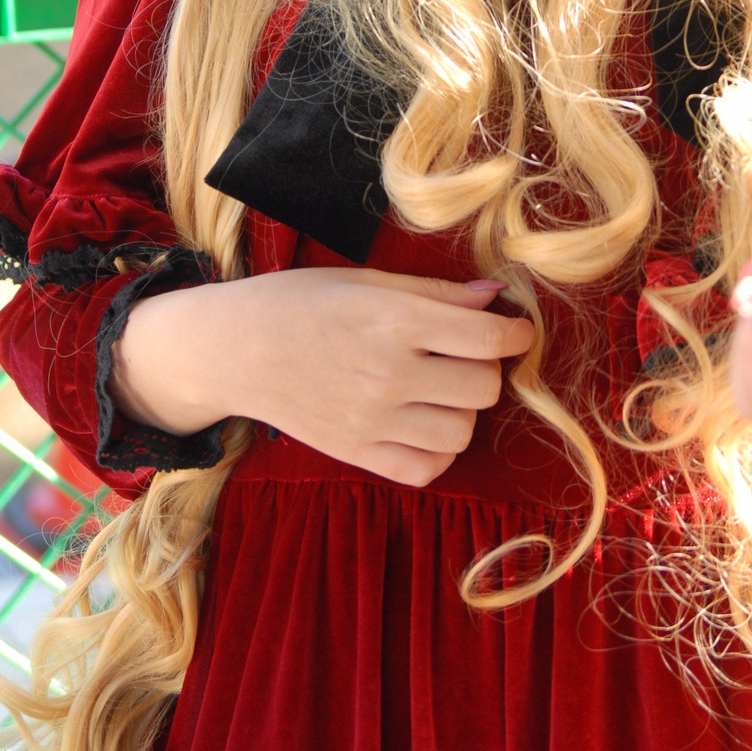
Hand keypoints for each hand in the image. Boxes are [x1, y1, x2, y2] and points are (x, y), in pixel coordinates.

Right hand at [116, 267, 534, 487]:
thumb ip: (437, 293)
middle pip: (484, 388)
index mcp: (396, 321)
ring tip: (439, 389)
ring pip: (462, 432)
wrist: (236, 348)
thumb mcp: (369, 281)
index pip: (488, 339)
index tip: (514, 331)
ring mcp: (373, 421)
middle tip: (465, 355)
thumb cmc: (302, 302)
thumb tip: (495, 298)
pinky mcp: (357, 453)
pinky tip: (423, 424)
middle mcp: (390, 374)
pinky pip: (426, 469)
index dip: (515, 334)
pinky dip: (437, 452)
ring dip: (462, 410)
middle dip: (486, 369)